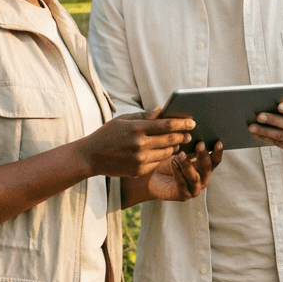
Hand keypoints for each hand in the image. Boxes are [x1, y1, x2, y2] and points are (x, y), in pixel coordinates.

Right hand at [78, 110, 195, 177]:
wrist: (90, 157)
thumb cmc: (106, 135)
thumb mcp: (123, 120)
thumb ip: (143, 116)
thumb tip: (162, 111)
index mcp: (136, 129)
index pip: (166, 125)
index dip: (182, 123)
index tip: (192, 122)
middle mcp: (140, 145)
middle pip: (170, 139)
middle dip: (182, 136)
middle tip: (189, 134)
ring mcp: (140, 159)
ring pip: (167, 153)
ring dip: (174, 147)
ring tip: (178, 142)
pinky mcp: (139, 170)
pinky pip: (157, 163)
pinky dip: (163, 157)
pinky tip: (165, 152)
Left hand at [146, 141, 223, 201]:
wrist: (152, 177)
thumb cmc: (167, 163)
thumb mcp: (180, 153)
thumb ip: (189, 149)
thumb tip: (194, 137)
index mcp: (205, 169)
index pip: (215, 161)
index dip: (217, 152)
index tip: (217, 142)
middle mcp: (203, 180)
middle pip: (207, 169)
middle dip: (204, 156)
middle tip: (199, 144)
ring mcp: (194, 189)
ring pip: (194, 177)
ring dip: (188, 165)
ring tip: (181, 154)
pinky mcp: (183, 196)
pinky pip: (181, 183)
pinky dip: (177, 172)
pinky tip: (172, 162)